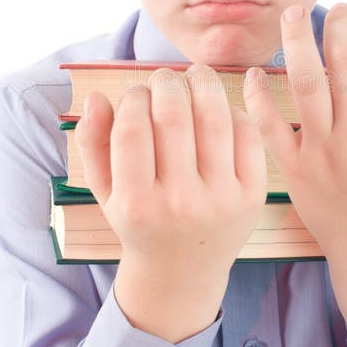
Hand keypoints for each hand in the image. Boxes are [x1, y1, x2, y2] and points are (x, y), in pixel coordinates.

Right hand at [75, 64, 266, 281]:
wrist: (183, 272)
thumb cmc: (139, 222)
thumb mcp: (105, 192)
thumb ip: (93, 143)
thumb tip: (98, 97)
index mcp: (137, 204)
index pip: (132, 129)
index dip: (133, 97)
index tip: (135, 92)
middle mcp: (179, 204)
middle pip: (173, 116)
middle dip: (166, 83)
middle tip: (163, 77)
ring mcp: (220, 200)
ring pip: (213, 118)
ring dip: (203, 83)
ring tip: (194, 74)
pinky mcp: (252, 195)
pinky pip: (246, 135)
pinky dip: (233, 110)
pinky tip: (219, 106)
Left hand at [243, 4, 346, 337]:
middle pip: (344, 66)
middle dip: (339, 26)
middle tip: (338, 7)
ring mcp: (324, 152)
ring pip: (306, 86)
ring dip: (298, 44)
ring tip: (293, 14)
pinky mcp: (295, 169)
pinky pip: (271, 126)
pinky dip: (259, 98)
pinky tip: (256, 71)